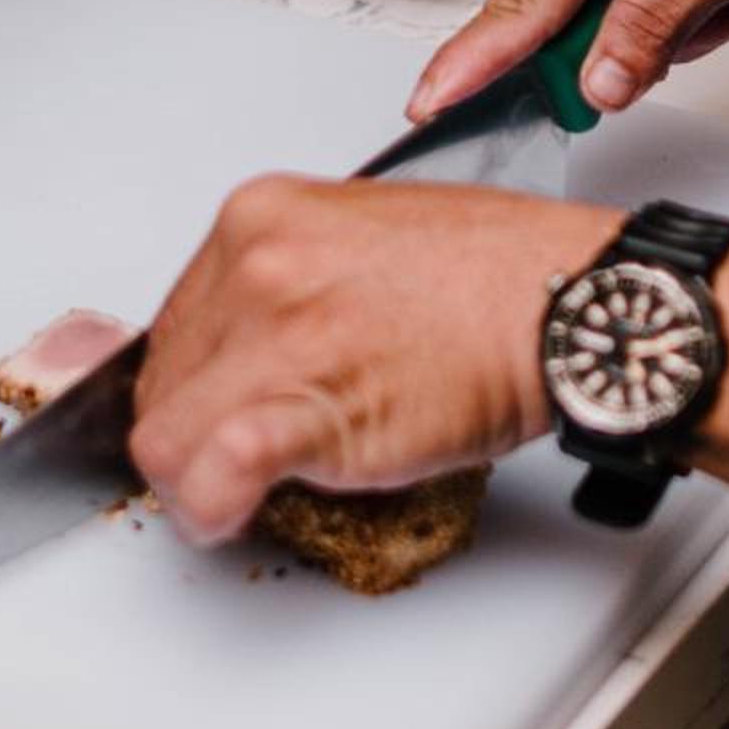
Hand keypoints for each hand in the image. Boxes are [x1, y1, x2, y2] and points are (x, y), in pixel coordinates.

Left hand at [129, 175, 622, 543]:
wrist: (566, 300)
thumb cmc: (496, 272)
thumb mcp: (362, 232)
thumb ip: (292, 274)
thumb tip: (248, 338)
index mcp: (262, 215)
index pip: (174, 320)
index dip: (195, 379)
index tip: (216, 406)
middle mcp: (255, 262)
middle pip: (162, 379)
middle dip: (190, 428)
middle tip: (233, 456)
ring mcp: (274, 332)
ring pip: (164, 437)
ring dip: (192, 479)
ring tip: (232, 493)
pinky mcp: (304, 404)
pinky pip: (212, 469)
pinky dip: (209, 505)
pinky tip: (227, 513)